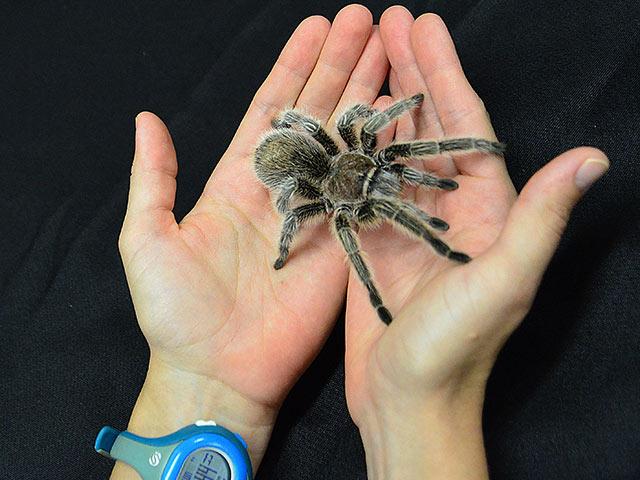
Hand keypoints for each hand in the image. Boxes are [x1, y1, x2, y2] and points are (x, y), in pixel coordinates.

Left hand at [114, 5, 388, 475]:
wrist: (217, 370)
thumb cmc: (175, 312)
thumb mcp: (146, 239)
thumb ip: (152, 178)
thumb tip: (146, 118)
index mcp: (239, 179)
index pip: (272, 108)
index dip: (294, 66)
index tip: (318, 27)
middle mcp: (285, 188)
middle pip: (317, 114)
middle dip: (341, 66)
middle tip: (367, 22)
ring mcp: (319, 213)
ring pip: (348, 144)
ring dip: (367, 97)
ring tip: (389, 52)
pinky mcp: (344, 244)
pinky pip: (366, 193)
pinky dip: (384, 156)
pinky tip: (401, 120)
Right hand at [343, 8, 608, 478]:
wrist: (409, 402)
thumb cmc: (455, 350)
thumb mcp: (504, 281)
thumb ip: (542, 218)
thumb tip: (592, 158)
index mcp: (485, 211)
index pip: (465, 126)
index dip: (445, 73)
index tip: (422, 26)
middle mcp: (448, 211)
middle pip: (427, 127)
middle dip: (408, 74)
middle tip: (384, 23)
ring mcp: (407, 226)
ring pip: (392, 151)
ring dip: (379, 105)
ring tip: (359, 61)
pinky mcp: (373, 245)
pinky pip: (362, 186)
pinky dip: (351, 152)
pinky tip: (336, 125)